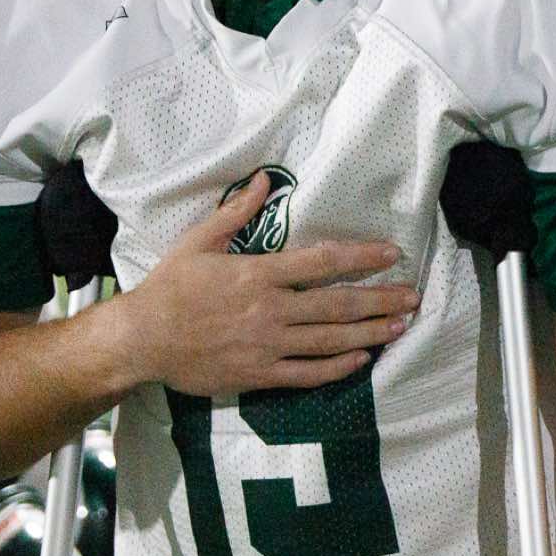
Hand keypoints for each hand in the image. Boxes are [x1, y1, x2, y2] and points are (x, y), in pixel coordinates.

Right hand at [123, 171, 418, 395]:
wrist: (143, 339)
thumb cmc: (170, 287)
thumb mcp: (198, 241)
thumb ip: (236, 212)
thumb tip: (267, 181)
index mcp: (258, 274)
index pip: (322, 262)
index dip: (361, 257)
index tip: (392, 253)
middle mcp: (270, 310)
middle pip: (337, 305)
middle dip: (379, 299)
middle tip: (413, 296)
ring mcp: (267, 346)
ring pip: (330, 341)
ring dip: (370, 333)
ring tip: (401, 326)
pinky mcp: (259, 375)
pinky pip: (308, 374)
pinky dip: (337, 368)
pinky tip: (361, 359)